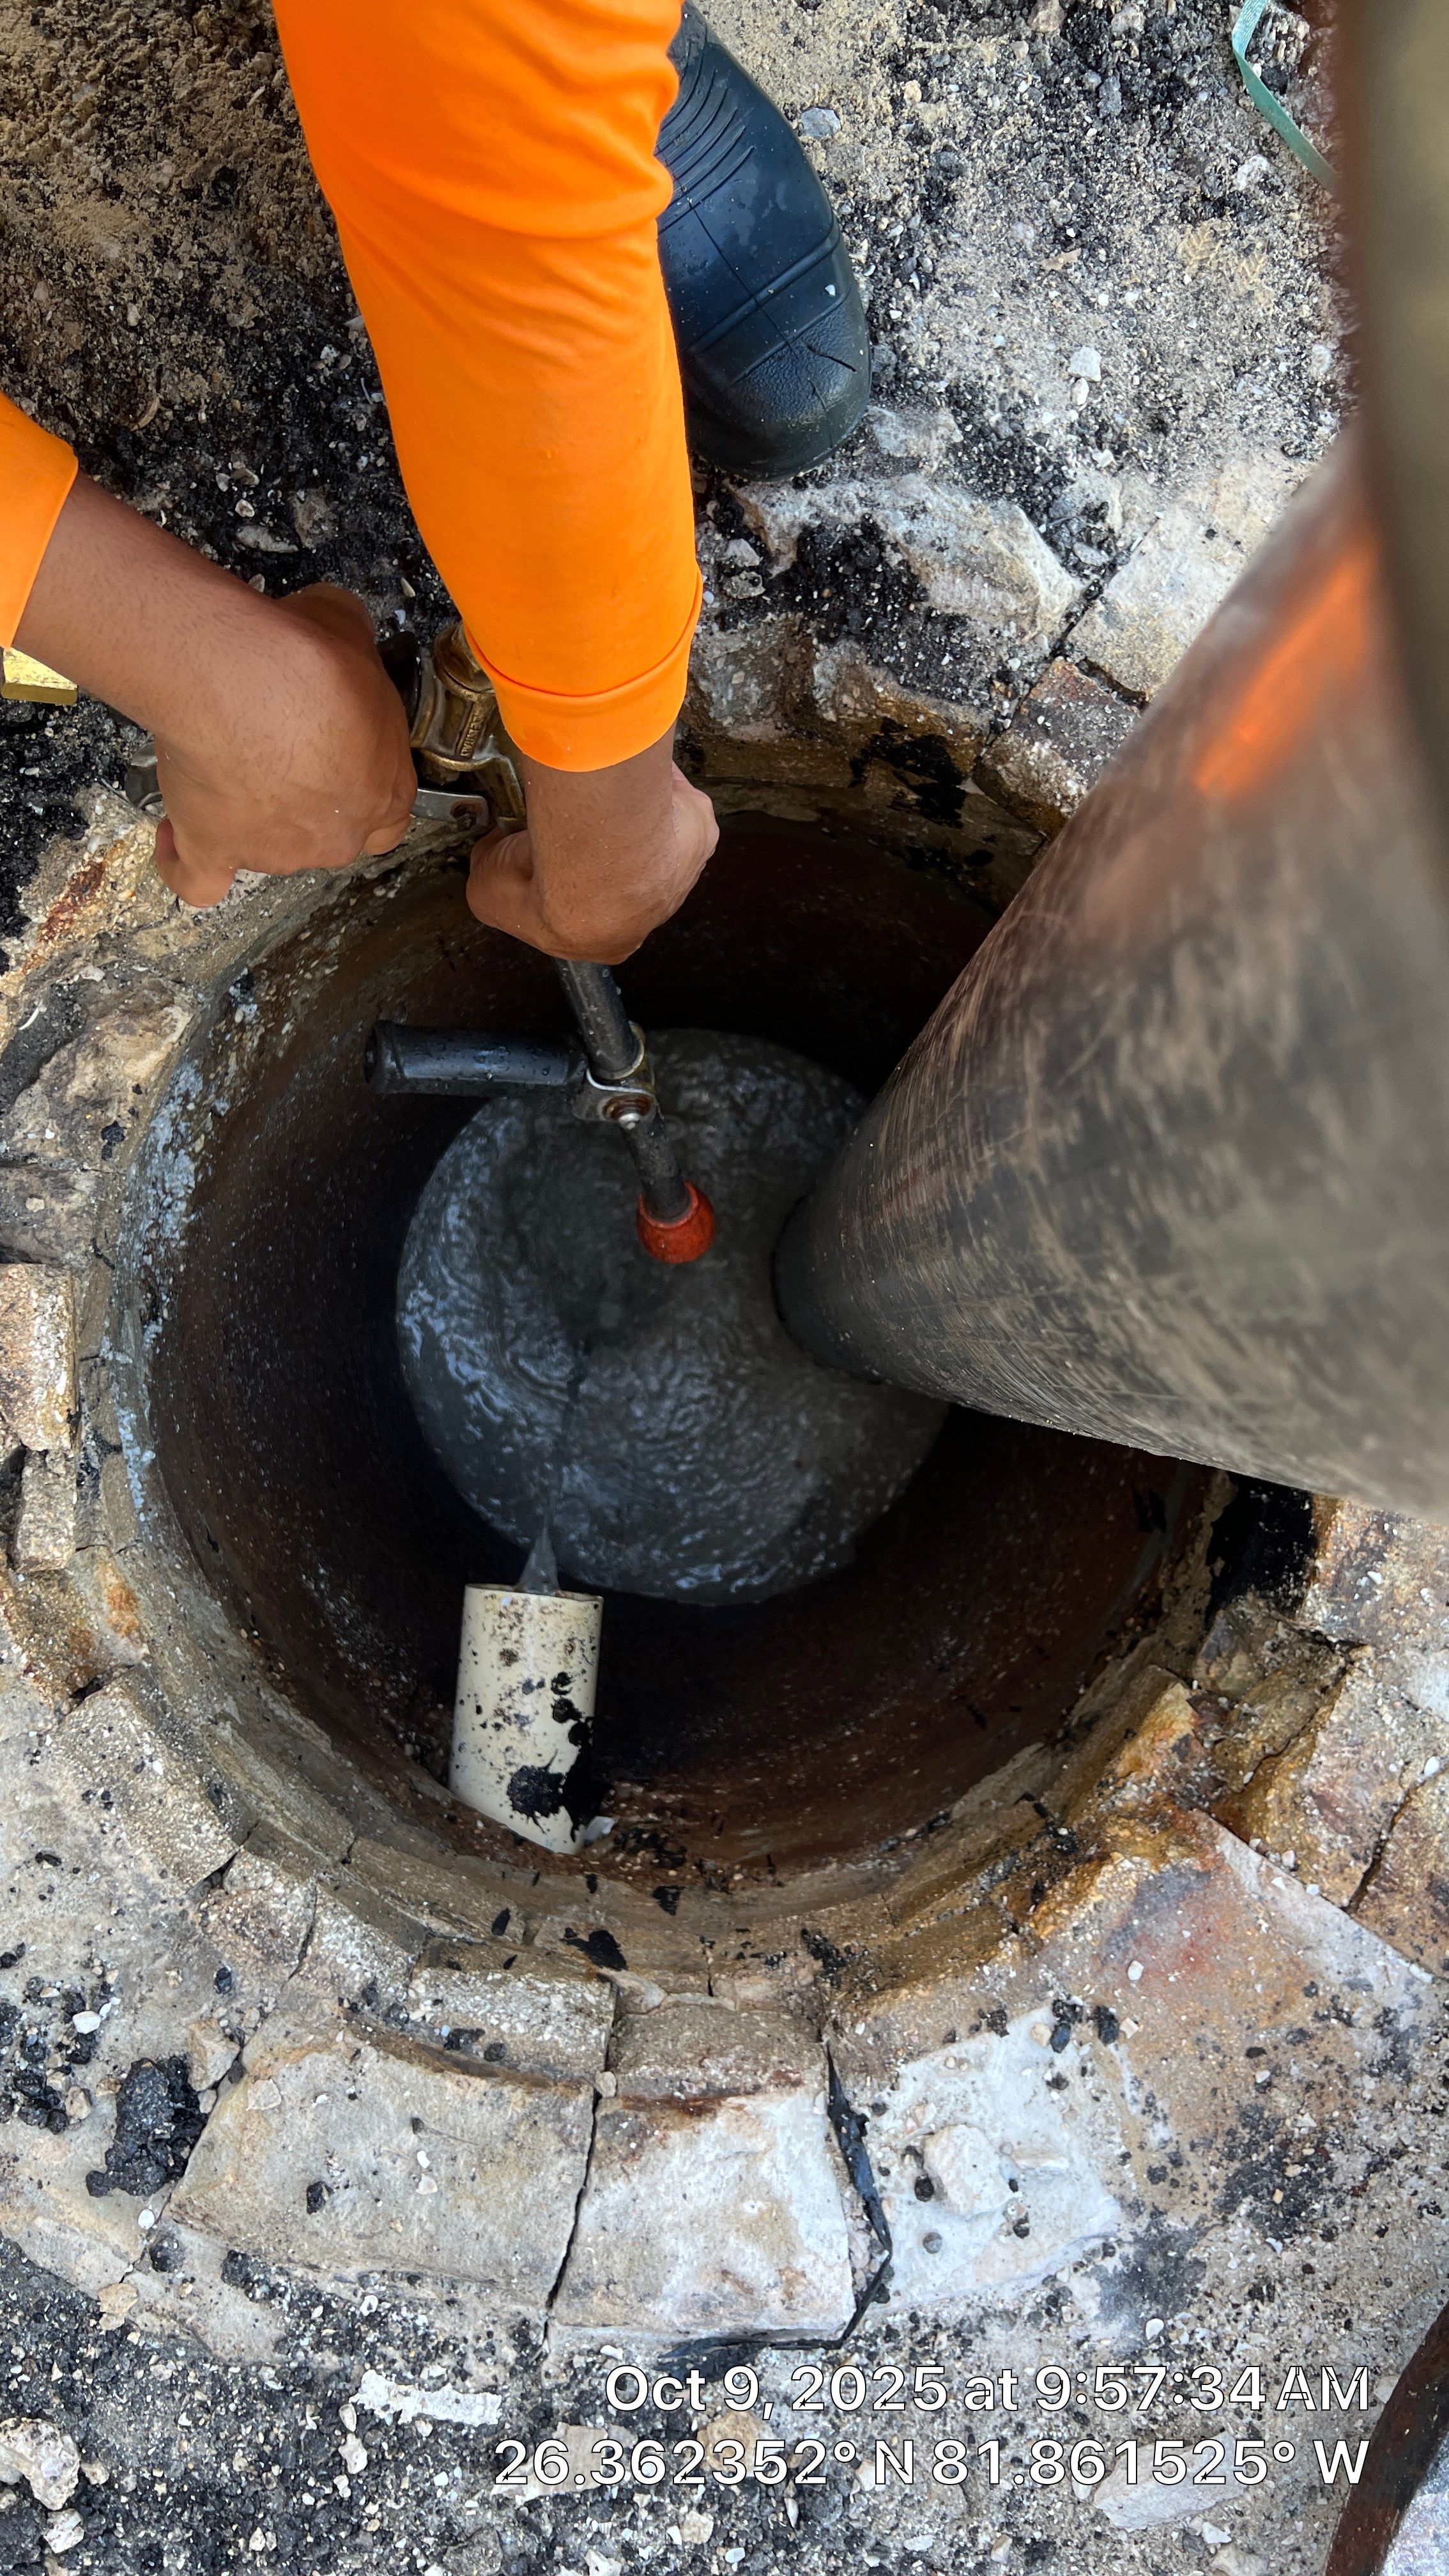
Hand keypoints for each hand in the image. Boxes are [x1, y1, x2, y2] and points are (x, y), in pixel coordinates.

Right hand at [17, 473, 415, 908]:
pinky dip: (183, 862)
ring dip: (247, 815)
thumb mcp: (353, 633)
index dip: (356, 784)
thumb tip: (336, 627)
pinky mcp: (213, 849)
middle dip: (303, 798)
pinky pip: (197, 878)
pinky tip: (177, 838)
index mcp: (383, 795)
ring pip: (265, 849)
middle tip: (274, 746)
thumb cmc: (307, 662)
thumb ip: (353, 650)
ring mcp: (273, 851)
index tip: (338, 758)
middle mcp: (333, 837)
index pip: (384, 813)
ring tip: (223, 760)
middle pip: (324, 835)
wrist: (244, 680)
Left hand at [466, 735, 717, 961]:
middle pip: (621, 866)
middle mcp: (650, 908)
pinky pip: (671, 795)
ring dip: (627, 810)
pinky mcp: (694, 826)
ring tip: (597, 787)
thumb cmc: (557, 891)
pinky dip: (650, 781)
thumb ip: (489, 873)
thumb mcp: (488, 894)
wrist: (601, 862)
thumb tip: (490, 847)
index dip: (565, 880)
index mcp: (608, 940)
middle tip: (572, 813)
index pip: (587, 912)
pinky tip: (625, 770)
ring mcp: (678, 867)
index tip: (550, 852)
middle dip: (598, 838)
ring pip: (651, 830)